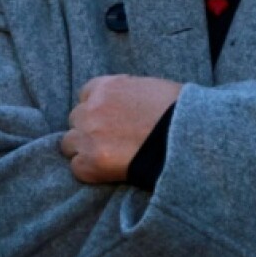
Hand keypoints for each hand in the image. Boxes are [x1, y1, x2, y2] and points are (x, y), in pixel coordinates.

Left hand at [61, 75, 181, 183]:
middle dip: (90, 127)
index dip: (98, 106)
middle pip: (76, 119)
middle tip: (111, 137)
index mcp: (106, 87)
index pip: (86, 94)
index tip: (110, 115)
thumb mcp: (151, 87)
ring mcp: (88, 137)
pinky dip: (90, 169)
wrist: (186, 137)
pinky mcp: (90, 164)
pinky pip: (77, 167)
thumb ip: (127, 91)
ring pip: (69, 143)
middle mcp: (91, 110)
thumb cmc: (177, 110)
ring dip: (85, 148)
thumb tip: (123, 101)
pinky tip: (110, 168)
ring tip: (107, 155)